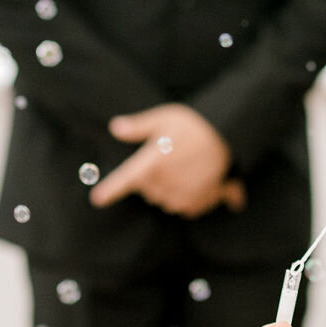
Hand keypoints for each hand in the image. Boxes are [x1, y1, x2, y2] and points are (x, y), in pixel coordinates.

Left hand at [91, 103, 242, 216]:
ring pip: (164, 200)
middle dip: (152, 180)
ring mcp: (182, 195)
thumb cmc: (194, 126)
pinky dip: (186, 199)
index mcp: (152, 163)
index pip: (125, 179)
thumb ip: (138, 126)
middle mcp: (165, 183)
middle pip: (147, 190)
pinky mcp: (198, 203)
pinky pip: (184, 208)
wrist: (228, 137)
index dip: (110, 190)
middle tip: (168, 160)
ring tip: (183, 170)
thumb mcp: (164, 118)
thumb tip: (115, 128)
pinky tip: (195, 182)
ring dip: (168, 190)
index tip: (97, 199)